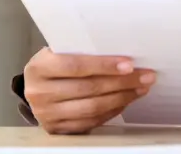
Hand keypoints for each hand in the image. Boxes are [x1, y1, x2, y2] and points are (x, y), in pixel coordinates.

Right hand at [22, 47, 155, 133]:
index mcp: (39, 67)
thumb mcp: (58, 51)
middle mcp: (39, 93)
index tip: (129, 64)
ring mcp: (47, 115)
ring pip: (92, 108)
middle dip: (121, 82)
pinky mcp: (57, 129)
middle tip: (145, 76)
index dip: (104, 65)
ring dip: (121, 97)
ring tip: (140, 88)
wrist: (35, 88)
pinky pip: (91, 122)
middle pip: (88, 88)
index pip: (75, 65)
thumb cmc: (53, 64)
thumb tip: (122, 53)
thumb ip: (82, 51)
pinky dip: (112, 111)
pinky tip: (125, 100)